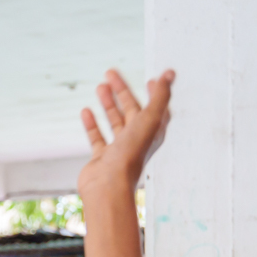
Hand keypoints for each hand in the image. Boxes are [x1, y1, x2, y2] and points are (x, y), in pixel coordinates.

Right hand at [77, 69, 173, 194]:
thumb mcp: (149, 119)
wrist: (108, 184)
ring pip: (115, 121)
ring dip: (108, 103)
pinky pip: (97, 136)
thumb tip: (171, 72)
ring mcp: (119, 148)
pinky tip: (86, 111)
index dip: (156, 93)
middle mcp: (137, 139)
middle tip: (110, 73)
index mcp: (153, 131)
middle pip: (132, 110)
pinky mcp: (102, 157)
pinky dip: (92, 123)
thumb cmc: (130, 153)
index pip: (157, 108)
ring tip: (99, 87)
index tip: (151, 79)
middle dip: (122, 90)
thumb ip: (160, 95)